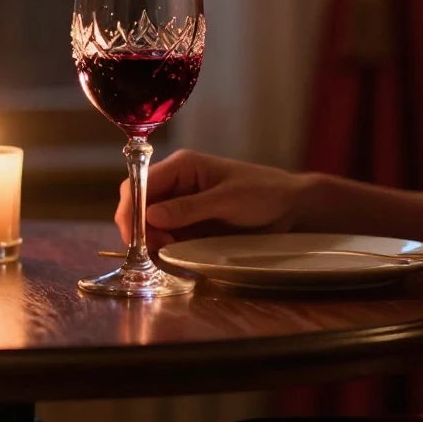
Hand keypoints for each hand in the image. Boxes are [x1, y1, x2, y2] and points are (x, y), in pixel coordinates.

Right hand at [115, 150, 307, 249]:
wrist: (291, 208)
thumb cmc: (263, 193)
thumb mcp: (228, 200)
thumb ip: (189, 208)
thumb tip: (150, 216)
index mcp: (181, 166)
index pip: (140, 183)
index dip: (131, 209)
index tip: (135, 236)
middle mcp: (175, 183)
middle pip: (137, 203)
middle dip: (138, 227)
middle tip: (153, 249)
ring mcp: (180, 205)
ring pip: (147, 222)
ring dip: (149, 240)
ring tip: (166, 253)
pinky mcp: (188, 224)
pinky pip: (164, 235)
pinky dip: (161, 247)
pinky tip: (171, 256)